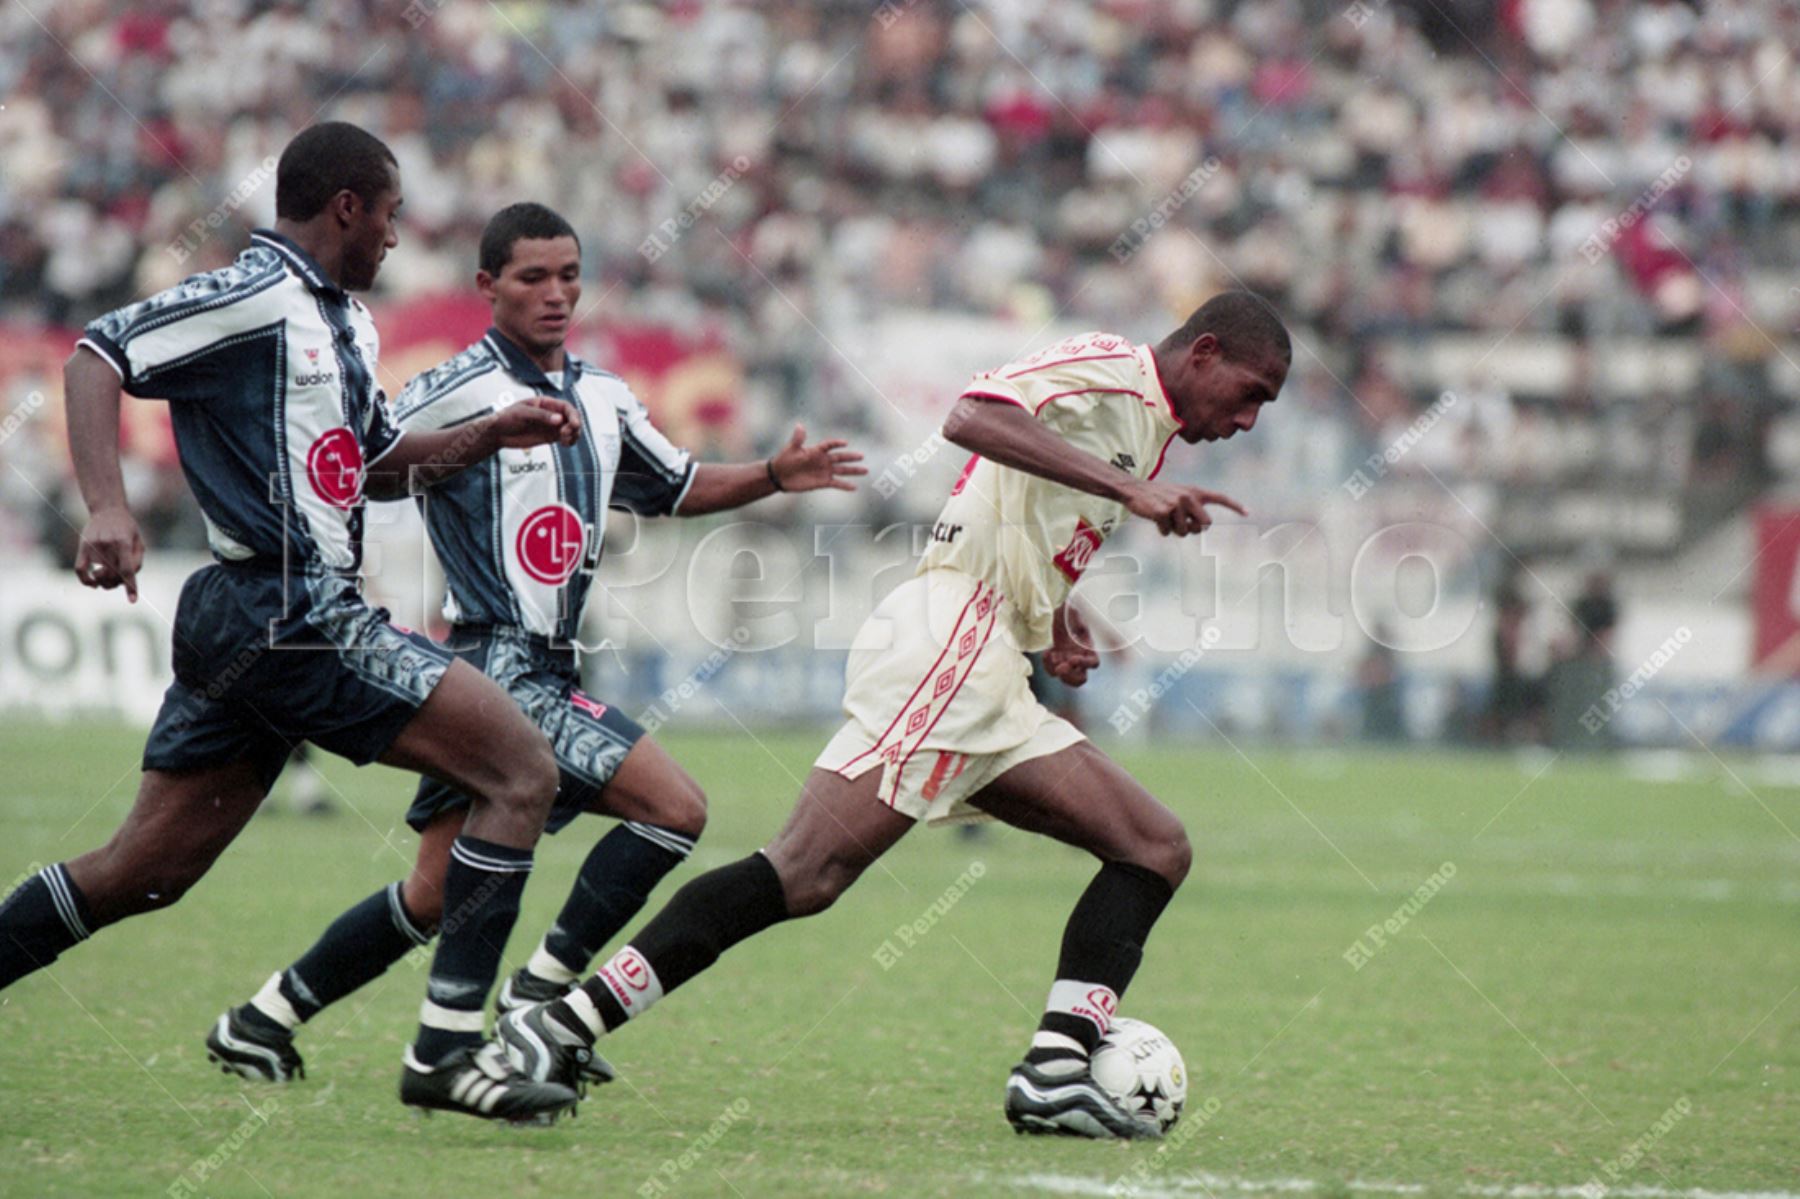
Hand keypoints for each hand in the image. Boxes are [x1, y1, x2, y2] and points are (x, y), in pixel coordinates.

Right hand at [75, 505, 143, 601]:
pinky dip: (85, 581)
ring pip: (99, 576)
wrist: (108, 509)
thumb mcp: (139, 541)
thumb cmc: (127, 528)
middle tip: (119, 581)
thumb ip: (137, 561)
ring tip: (109, 578)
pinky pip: (80, 569)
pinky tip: (93, 584)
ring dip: (105, 583)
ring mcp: (93, 546)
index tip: (133, 600)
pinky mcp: (82, 547)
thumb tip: (127, 580)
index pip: (126, 569)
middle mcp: (107, 544)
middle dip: (118, 583)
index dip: (130, 586)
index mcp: (123, 542)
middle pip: (113, 575)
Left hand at [491, 396, 580, 448]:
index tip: (574, 425)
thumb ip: (541, 415)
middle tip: (565, 434)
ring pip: (571, 429)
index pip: (566, 407)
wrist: (498, 433)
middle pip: (572, 418)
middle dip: (574, 426)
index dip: (573, 415)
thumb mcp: (522, 413)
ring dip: (574, 435)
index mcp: (546, 403)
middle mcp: (552, 413)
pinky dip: (569, 441)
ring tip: (565, 441)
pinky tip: (565, 444)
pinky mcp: (550, 437)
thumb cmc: (507, 418)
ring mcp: (551, 426)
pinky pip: (565, 438)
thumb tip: (559, 419)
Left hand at [769, 424, 866, 491]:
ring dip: (853, 470)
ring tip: (865, 470)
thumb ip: (798, 439)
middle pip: (840, 457)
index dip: (836, 443)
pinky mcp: (823, 482)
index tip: (845, 443)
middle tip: (862, 456)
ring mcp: (824, 471)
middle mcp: (823, 460)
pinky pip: (836, 483)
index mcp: (816, 450)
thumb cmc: (784, 460)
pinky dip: (845, 485)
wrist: (780, 476)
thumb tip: (799, 426)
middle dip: (851, 457)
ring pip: (842, 470)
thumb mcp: (791, 448)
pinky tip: (854, 487)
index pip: (829, 445)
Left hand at [1043, 604, 1099, 686]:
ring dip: (1056, 671)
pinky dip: (1048, 664)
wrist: (1064, 612)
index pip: (1093, 663)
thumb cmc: (1073, 609)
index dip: (1085, 664)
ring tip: (1050, 657)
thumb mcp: (1075, 610)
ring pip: (1066, 677)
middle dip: (1070, 676)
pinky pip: (1052, 669)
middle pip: (1080, 678)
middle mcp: (1080, 657)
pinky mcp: (1057, 658)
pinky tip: (1047, 653)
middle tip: (1061, 668)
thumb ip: (1078, 611)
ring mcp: (1068, 659)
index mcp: (1089, 647)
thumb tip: (1076, 604)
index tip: (1073, 658)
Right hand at [1122, 480, 1246, 536]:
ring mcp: (1175, 505)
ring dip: (1175, 530)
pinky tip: (1155, 519)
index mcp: (1194, 491)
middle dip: (1195, 529)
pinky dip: (1161, 530)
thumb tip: (1202, 528)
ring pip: (1185, 532)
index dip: (1234, 506)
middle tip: (1183, 524)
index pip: (1219, 497)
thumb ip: (1193, 507)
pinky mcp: (1161, 513)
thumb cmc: (1158, 495)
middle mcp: (1188, 497)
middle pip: (1205, 525)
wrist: (1135, 489)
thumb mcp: (1179, 495)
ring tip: (1165, 518)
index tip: (1248, 513)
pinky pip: (1168, 533)